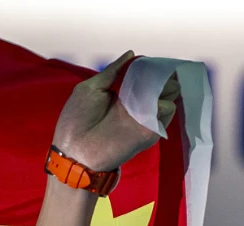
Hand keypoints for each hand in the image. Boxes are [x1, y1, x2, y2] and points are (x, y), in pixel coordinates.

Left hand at [51, 51, 180, 170]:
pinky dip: (161, 103)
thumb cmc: (76, 120)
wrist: (75, 151)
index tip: (149, 61)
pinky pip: (167, 109)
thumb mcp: (90, 88)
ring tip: (146, 89)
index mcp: (123, 91)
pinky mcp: (151, 129)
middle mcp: (137, 102)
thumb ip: (112, 71)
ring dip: (163, 86)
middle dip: (162, 74)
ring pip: (170, 93)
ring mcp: (145, 115)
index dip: (150, 66)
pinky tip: (146, 104)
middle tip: (153, 74)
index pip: (146, 74)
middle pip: (163, 82)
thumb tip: (131, 54)